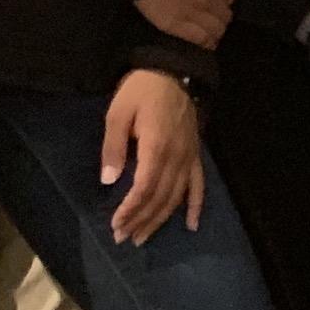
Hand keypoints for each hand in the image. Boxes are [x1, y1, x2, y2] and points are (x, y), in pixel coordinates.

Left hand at [100, 69, 204, 242]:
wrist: (174, 71)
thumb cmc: (141, 90)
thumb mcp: (118, 113)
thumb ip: (114, 147)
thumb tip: (109, 180)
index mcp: (156, 148)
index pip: (144, 189)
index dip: (131, 210)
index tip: (116, 225)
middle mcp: (177, 158)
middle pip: (160, 198)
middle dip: (141, 221)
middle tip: (124, 238)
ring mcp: (189, 158)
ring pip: (177, 197)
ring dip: (160, 220)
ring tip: (144, 237)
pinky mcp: (195, 155)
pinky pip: (199, 186)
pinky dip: (196, 206)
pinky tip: (192, 225)